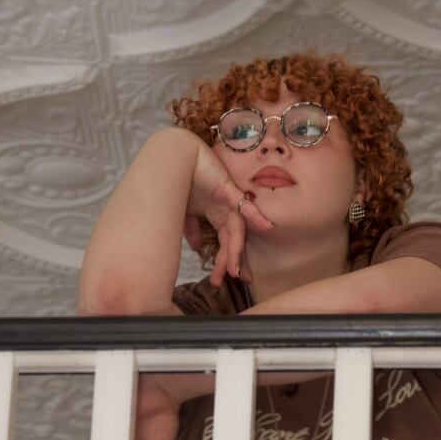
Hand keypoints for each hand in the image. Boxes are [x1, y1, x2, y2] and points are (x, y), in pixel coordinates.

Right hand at [182, 134, 271, 285]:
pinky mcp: (228, 191)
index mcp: (216, 216)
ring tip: (235, 271)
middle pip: (233, 241)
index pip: (224, 243)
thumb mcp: (184, 211)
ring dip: (236, 251)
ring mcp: (228, 202)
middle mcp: (225, 211)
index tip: (222, 280)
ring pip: (237, 231)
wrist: (174, 158)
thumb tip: (195, 248)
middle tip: (240, 281)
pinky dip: (256, 215)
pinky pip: (244, 206)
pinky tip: (267, 227)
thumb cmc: (180, 180)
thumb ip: (192, 229)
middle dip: (234, 263)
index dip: (225, 261)